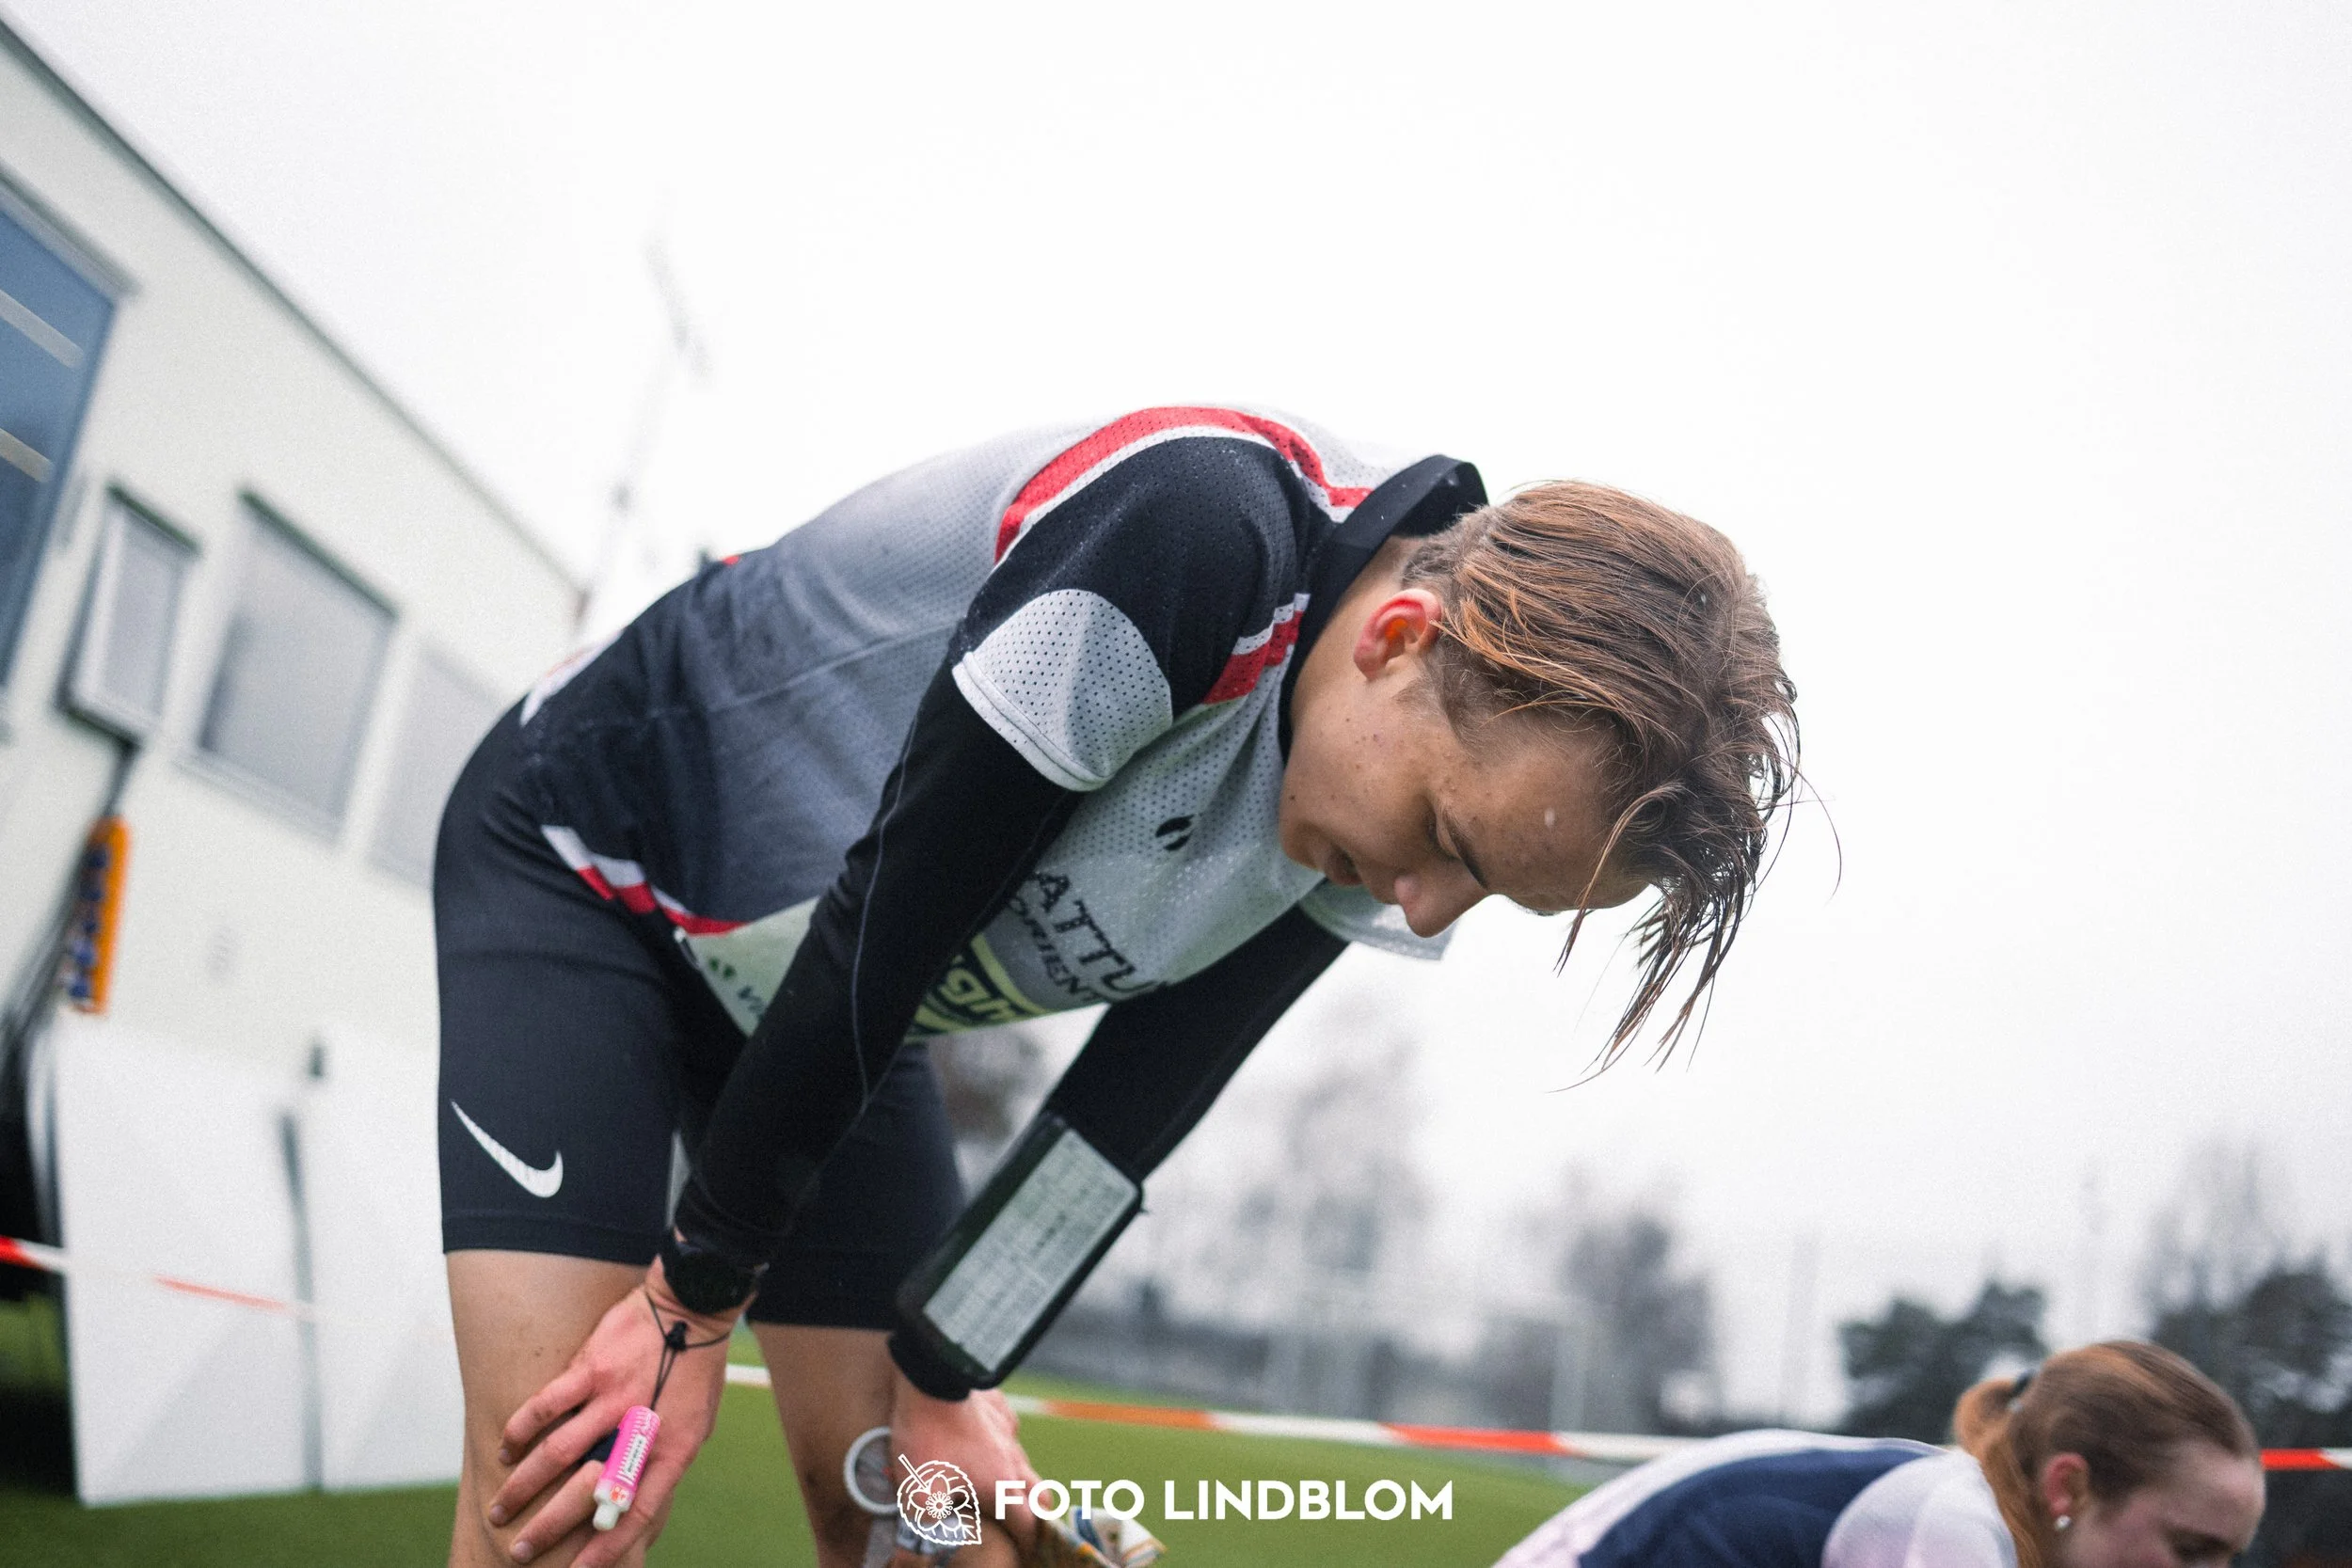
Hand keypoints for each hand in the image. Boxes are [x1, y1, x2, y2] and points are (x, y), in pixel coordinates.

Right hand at [490, 1263, 736, 1565]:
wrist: (692, 1307)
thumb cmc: (695, 1369)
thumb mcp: (696, 1424)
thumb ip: (665, 1459)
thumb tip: (641, 1498)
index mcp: (672, 1449)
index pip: (637, 1513)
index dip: (607, 1550)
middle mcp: (639, 1430)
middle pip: (584, 1493)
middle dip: (547, 1528)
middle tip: (520, 1550)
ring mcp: (613, 1398)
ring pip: (554, 1455)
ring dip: (521, 1487)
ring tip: (500, 1509)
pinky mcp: (591, 1369)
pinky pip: (545, 1406)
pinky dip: (520, 1431)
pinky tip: (506, 1449)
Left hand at [888, 1379, 1038, 1565]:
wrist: (932, 1378)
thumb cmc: (927, 1441)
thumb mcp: (918, 1495)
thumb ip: (924, 1530)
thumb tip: (916, 1557)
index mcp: (1001, 1486)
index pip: (1029, 1525)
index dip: (1029, 1545)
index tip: (1025, 1556)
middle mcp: (1013, 1461)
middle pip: (1040, 1495)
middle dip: (1037, 1515)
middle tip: (1027, 1527)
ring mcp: (1008, 1432)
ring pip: (1024, 1463)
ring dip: (1020, 1481)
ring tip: (1003, 1490)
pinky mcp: (999, 1408)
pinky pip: (1008, 1433)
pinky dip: (1003, 1447)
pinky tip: (985, 1445)